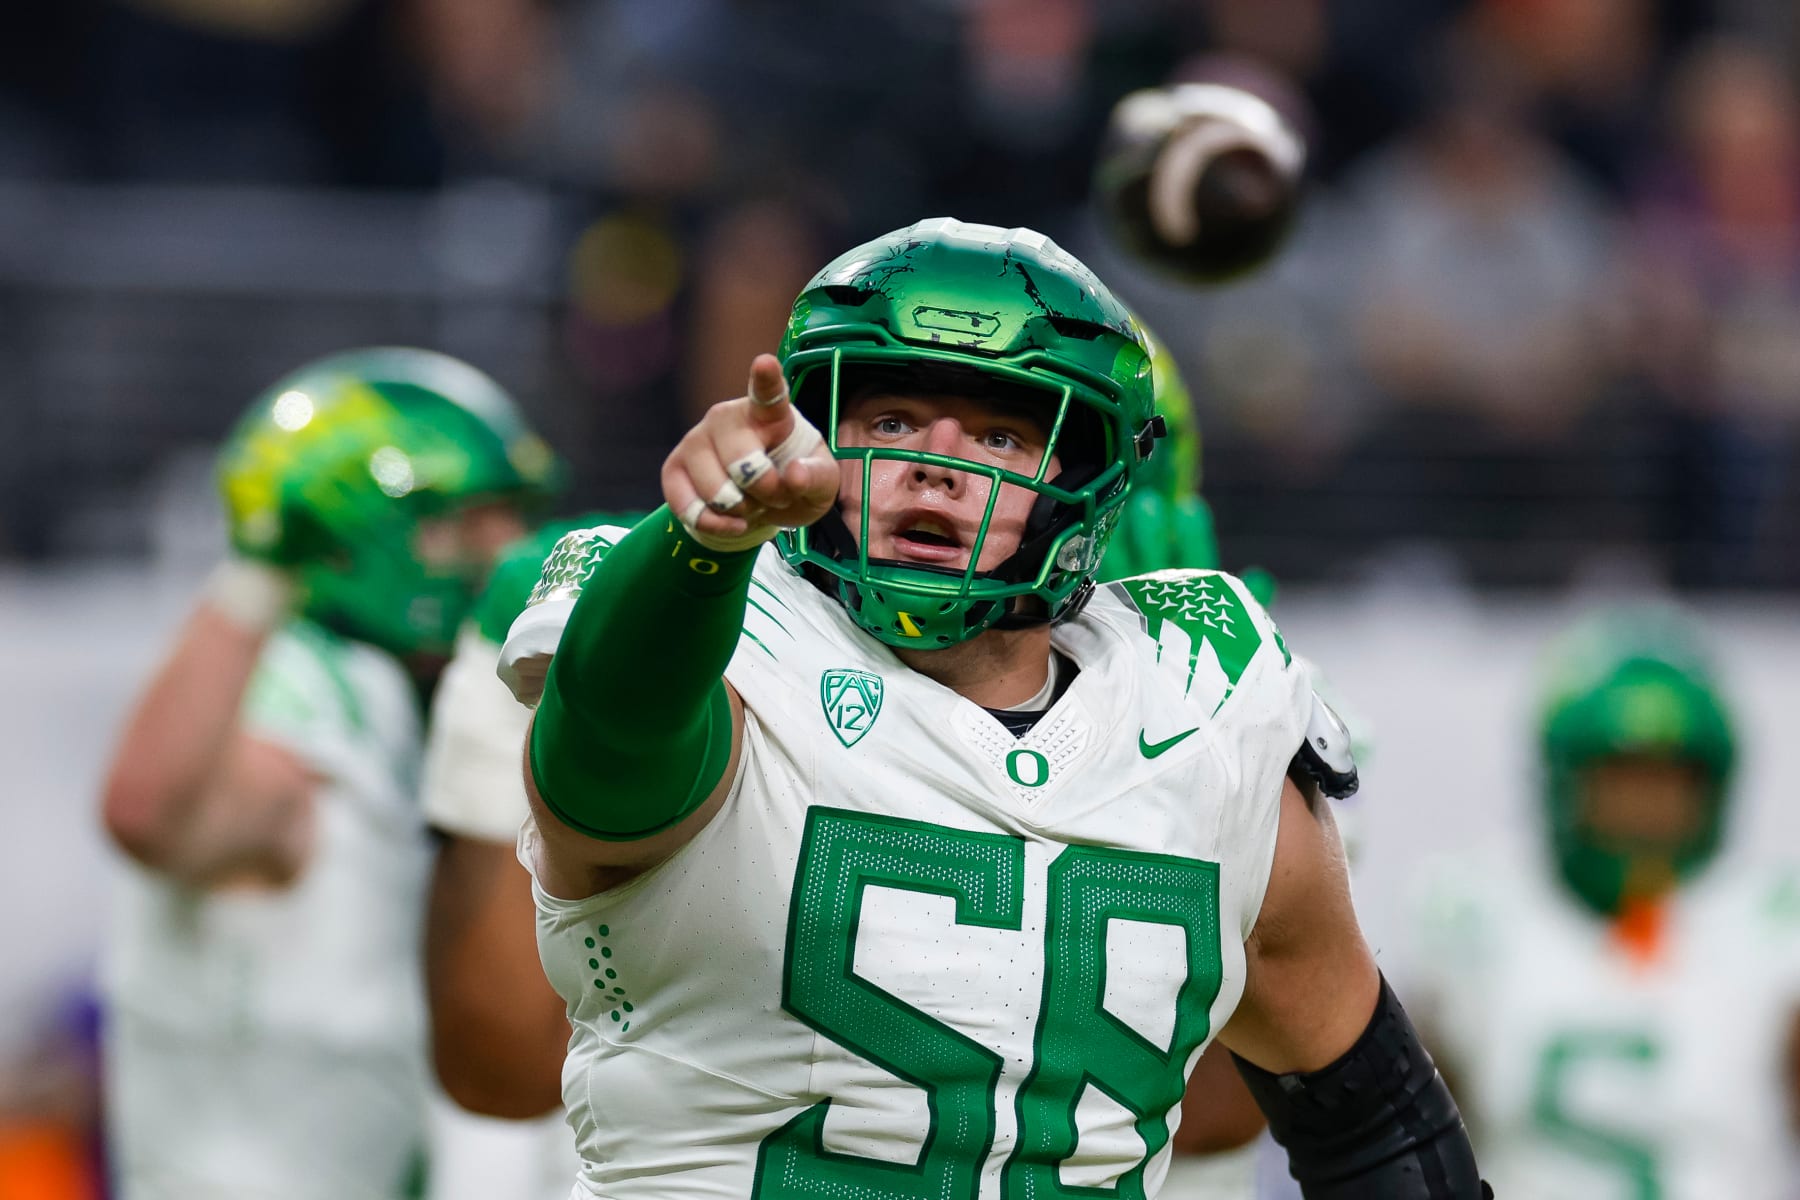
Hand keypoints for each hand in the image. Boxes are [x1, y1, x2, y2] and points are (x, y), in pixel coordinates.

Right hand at [662, 354, 837, 551]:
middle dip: (767, 493)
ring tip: (751, 502)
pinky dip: (718, 526)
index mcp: (768, 413)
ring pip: (718, 493)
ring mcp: (696, 440)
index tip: (765, 363)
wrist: (756, 504)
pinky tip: (732, 520)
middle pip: (744, 464)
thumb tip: (793, 475)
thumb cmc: (791, 480)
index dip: (765, 379)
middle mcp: (726, 417)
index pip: (767, 393)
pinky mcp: (673, 469)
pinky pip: (692, 510)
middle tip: (776, 494)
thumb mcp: (820, 483)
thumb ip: (816, 477)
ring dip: (742, 512)